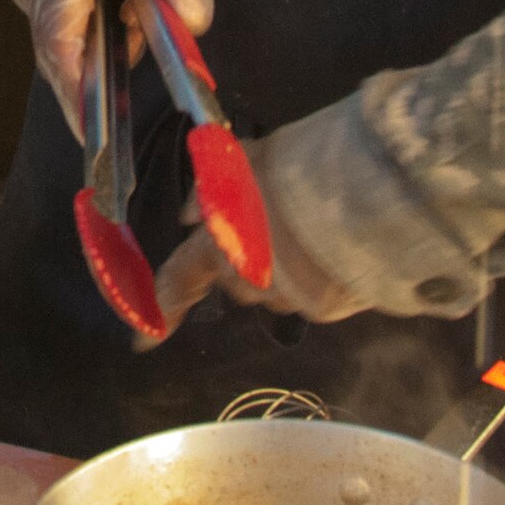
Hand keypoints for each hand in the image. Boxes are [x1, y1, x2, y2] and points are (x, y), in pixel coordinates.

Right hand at [8, 0, 211, 134]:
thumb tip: (195, 21)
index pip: (60, 37)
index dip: (75, 85)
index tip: (92, 126)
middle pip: (54, 51)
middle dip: (85, 88)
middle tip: (115, 120)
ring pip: (55, 41)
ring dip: (92, 56)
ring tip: (134, 32)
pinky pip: (55, 25)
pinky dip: (86, 37)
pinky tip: (119, 19)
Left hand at [150, 135, 361, 339]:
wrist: (361, 193)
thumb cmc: (297, 169)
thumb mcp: (244, 162)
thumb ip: (211, 190)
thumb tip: (188, 215)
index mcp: (219, 242)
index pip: (180, 278)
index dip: (164, 306)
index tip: (144, 341)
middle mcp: (245, 280)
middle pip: (237, 278)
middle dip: (250, 256)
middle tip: (279, 219)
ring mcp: (284, 299)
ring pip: (276, 287)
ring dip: (288, 265)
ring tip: (316, 224)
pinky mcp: (321, 310)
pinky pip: (311, 294)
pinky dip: (319, 275)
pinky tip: (336, 245)